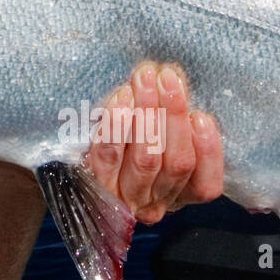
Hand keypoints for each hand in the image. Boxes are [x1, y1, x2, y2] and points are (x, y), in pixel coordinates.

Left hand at [85, 61, 222, 222]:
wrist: (71, 167)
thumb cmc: (127, 143)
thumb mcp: (157, 135)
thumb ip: (171, 117)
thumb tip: (177, 78)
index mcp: (181, 194)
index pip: (206, 185)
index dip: (208, 150)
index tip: (201, 115)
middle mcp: (157, 202)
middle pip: (177, 163)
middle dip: (175, 115)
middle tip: (168, 77)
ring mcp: (125, 198)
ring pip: (147, 159)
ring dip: (149, 113)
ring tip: (144, 80)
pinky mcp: (95, 186)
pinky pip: (109, 155)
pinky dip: (117, 126)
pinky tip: (121, 98)